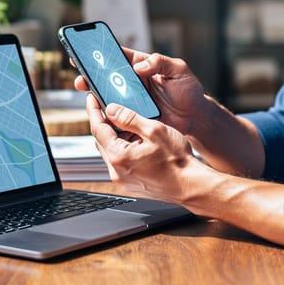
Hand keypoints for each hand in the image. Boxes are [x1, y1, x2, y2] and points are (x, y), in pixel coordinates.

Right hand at [75, 49, 207, 136]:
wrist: (195, 117)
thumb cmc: (188, 90)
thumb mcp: (179, 69)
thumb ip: (160, 62)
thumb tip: (139, 66)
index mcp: (141, 65)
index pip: (118, 55)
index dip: (100, 52)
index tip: (85, 50)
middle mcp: (133, 82)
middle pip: (107, 76)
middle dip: (91, 75)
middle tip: (81, 76)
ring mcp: (131, 100)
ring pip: (108, 95)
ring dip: (95, 94)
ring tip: (87, 93)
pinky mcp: (133, 116)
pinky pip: (116, 114)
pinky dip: (107, 114)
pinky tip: (101, 113)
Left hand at [87, 94, 283, 248]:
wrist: (191, 186)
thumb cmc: (178, 161)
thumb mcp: (155, 130)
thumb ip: (130, 119)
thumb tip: (112, 110)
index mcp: (119, 156)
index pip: (98, 128)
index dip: (94, 110)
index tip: (92, 98)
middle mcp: (116, 171)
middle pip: (101, 140)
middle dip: (104, 122)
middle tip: (109, 106)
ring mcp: (122, 179)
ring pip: (110, 151)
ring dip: (115, 136)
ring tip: (129, 123)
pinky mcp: (130, 183)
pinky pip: (120, 161)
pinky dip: (123, 148)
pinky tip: (137, 141)